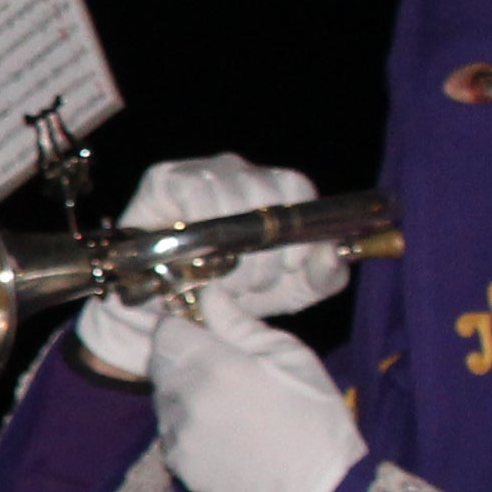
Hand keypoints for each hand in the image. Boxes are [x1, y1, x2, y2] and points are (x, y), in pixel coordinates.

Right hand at [82, 155, 343, 371]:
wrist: (161, 320)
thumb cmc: (227, 299)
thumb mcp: (289, 293)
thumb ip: (324, 276)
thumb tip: (330, 251)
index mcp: (273, 191)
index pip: (296, 187)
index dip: (299, 227)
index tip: (292, 267)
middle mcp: (239, 174)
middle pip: (267, 192)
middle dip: (265, 248)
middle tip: (251, 285)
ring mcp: (201, 171)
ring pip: (233, 192)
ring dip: (231, 242)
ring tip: (222, 278)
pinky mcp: (164, 179)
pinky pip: (194, 190)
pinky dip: (200, 225)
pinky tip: (194, 254)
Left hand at [149, 310, 367, 491]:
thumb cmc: (315, 419)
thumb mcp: (291, 358)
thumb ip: (241, 325)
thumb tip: (209, 296)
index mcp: (213, 367)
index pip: (166, 331)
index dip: (182, 325)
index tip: (202, 328)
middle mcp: (185, 401)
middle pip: (160, 363)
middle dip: (182, 356)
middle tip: (222, 364)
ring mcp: (177, 436)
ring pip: (162, 397)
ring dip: (183, 390)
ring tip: (229, 400)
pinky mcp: (178, 465)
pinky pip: (170, 430)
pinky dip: (187, 423)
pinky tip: (225, 428)